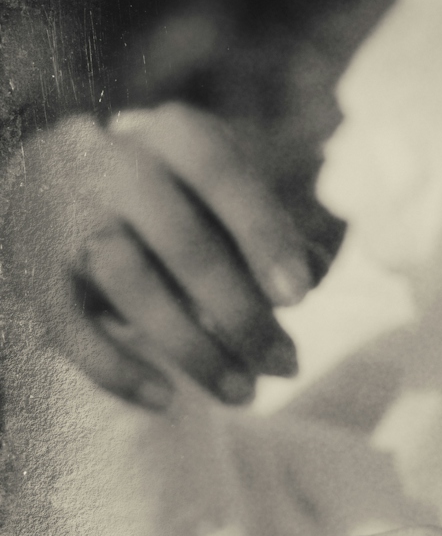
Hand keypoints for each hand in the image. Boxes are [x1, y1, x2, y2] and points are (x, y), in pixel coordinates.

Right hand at [0, 104, 320, 408]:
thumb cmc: (168, 195)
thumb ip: (267, 229)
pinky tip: (165, 400)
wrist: (46, 182)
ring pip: (132, 284)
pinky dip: (117, 369)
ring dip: (192, 348)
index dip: (262, 233)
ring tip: (241, 392)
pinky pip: (71, 328)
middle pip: (183, 241)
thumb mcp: (217, 193)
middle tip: (285, 366)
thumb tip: (313, 274)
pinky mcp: (33, 270)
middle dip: (241, 313)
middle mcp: (113, 163)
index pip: (221, 172)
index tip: (299, 296)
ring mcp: (67, 216)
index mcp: (173, 136)